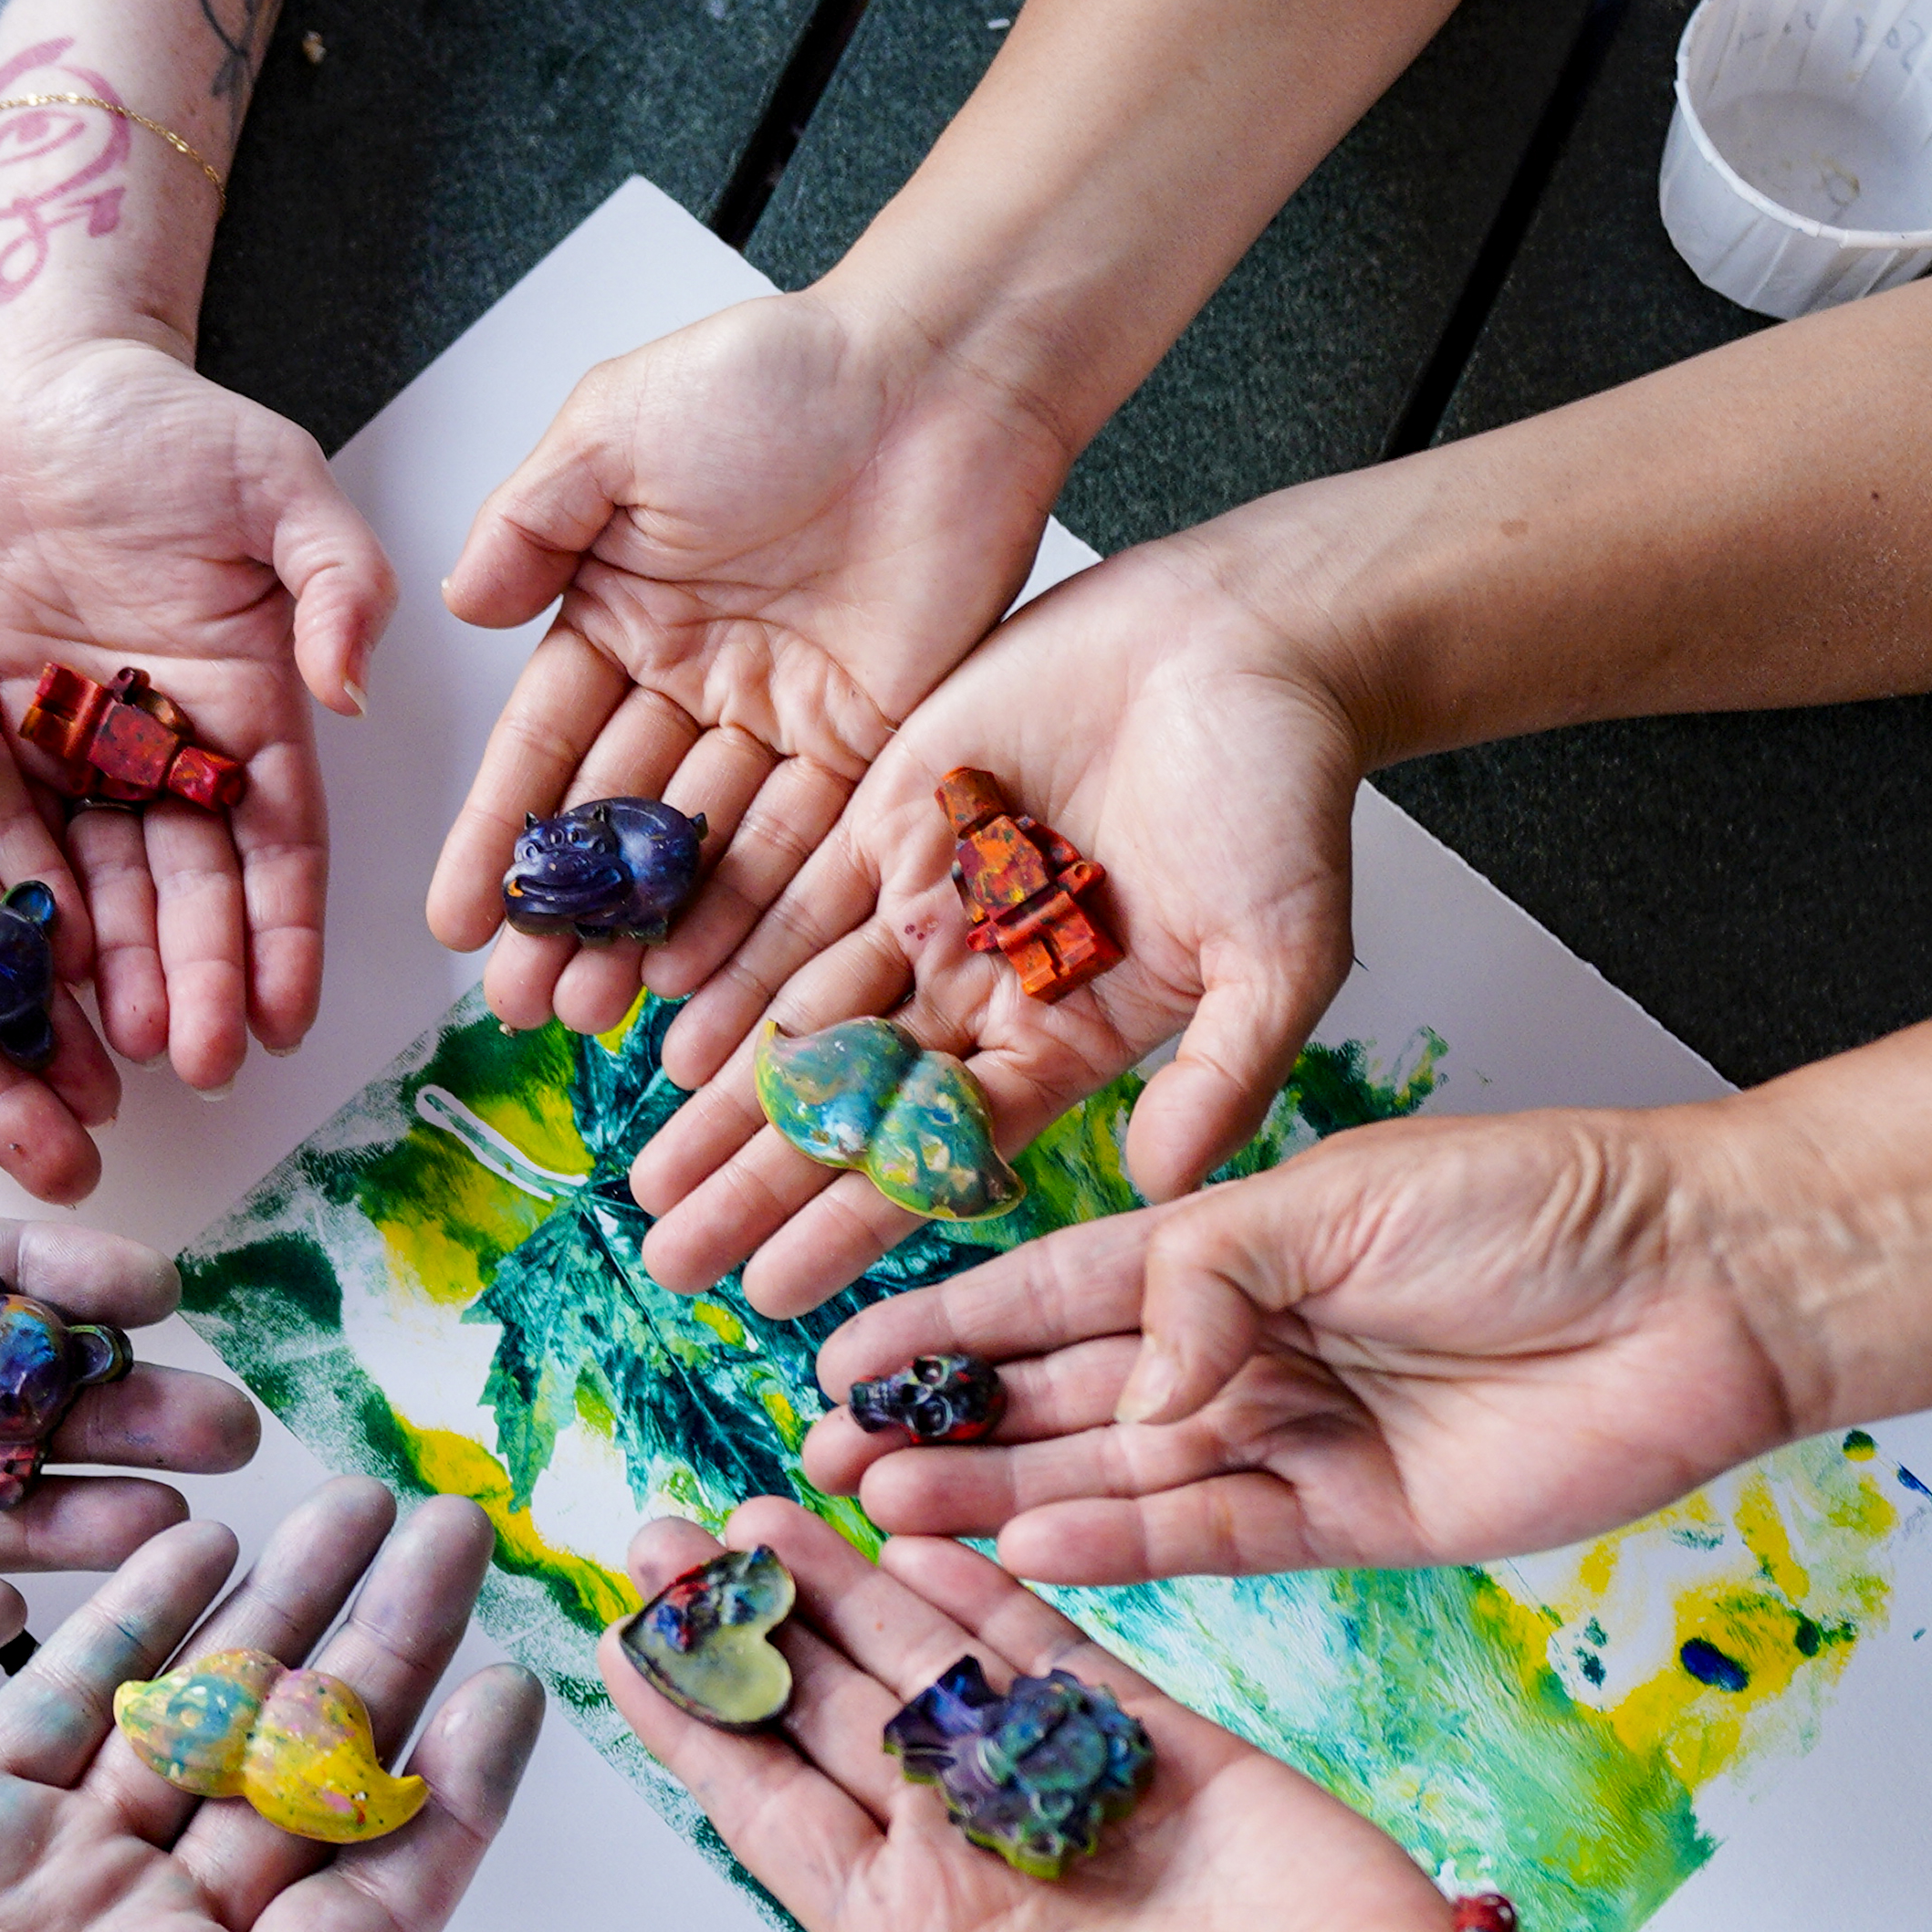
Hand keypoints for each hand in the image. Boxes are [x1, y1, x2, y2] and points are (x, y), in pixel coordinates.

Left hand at [0, 330, 393, 1090]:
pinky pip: (13, 844)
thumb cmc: (165, 420)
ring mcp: (84, 752)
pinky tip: (25, 984)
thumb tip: (351, 688)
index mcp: (254, 705)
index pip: (279, 844)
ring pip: (106, 887)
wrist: (33, 386)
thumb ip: (336, 579)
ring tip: (121, 1051)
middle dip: (200, 979)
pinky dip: (25, 915)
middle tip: (196, 1063)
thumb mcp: (278, 480)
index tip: (284, 1017)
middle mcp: (173, 749)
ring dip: (120, 973)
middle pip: (194, 888)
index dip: (285, 934)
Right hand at [0, 1481, 540, 1931]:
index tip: (512, 1689)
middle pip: (299, 1777)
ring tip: (358, 1501)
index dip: (446, 1797)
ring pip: (197, 1715)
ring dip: (280, 1612)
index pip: (366, 1900)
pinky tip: (200, 1536)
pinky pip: (69, 1694)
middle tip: (455, 1532)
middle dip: (383, 1656)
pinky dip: (133, 1615)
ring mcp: (49, 1871)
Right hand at [425, 283, 1077, 1039]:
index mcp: (621, 611)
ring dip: (650, 937)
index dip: (500, 836)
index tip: (456, 921)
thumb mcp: (612, 428)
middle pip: (617, 823)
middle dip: (566, 919)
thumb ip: (527, 522)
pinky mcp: (871, 741)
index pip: (544, 747)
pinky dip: (757, 914)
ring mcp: (782, 719)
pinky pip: (805, 844)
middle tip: (522, 1008)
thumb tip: (456, 609)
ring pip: (703, 851)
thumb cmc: (777, 376)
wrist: (939, 376)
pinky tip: (705, 978)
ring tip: (598, 1022)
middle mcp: (695, 679)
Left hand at [597, 1502, 1449, 1931]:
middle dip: (744, 1632)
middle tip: (660, 1534)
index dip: (694, 1734)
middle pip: (827, 1721)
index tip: (616, 1647)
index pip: (770, 1818)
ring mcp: (1073, 1797)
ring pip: (927, 1666)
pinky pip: (1059, 1651)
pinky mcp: (1170, 1751)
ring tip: (757, 1512)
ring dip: (845, 1592)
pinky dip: (991, 1592)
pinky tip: (921, 1534)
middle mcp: (981, 1864)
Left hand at [626, 533, 1368, 1313]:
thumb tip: (1161, 1189)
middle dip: (760, 1184)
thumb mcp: (1282, 951)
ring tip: (647, 1183)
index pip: (941, 1154)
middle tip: (668, 1261)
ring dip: (724, 1100)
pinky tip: (665, 1032)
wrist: (1248, 636)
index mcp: (1066, 1039)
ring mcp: (930, 903)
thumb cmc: (1284, 794)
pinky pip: (791, 900)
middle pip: (853, 1105)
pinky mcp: (889, 811)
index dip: (854, 1221)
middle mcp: (984, 987)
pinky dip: (731, 964)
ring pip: (806, 1019)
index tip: (773, 1295)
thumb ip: (1223, 1073)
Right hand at [804, 1101, 1827, 1575]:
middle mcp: (1246, 1345)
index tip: (841, 1347)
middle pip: (1065, 1396)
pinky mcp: (1352, 1519)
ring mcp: (1293, 1434)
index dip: (948, 1319)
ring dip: (1004, 1495)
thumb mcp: (1340, 1196)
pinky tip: (1030, 1545)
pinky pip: (1209, 1540)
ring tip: (893, 1511)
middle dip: (949, 1426)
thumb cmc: (1544, 1201)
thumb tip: (1120, 1389)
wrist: (1702, 1285)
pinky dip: (1118, 1546)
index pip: (1052, 1287)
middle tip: (832, 1459)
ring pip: (1115, 1477)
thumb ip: (1204, 1280)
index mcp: (1231, 1243)